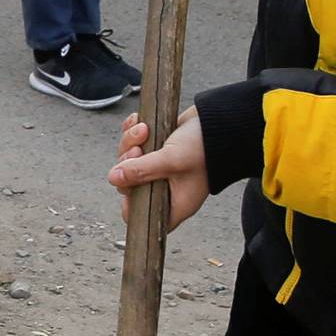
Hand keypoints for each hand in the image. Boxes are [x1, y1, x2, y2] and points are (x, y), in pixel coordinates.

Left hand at [109, 107, 208, 229]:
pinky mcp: (156, 147)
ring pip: (128, 160)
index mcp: (174, 202)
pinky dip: (132, 131)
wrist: (221, 119)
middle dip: (127, 163)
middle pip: (129, 183)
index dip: (129, 205)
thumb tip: (114, 178)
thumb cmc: (205, 147)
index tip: (126, 186)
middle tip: (137, 150)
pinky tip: (138, 121)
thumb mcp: (171, 160)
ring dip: (130, 142)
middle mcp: (165, 187)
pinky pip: (134, 142)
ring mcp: (159, 167)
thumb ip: (142, 171)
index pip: (143, 216)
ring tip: (142, 129)